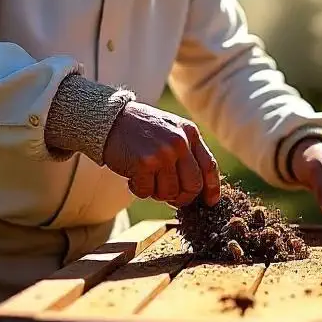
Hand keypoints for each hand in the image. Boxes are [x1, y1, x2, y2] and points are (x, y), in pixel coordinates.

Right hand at [102, 102, 221, 207]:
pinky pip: (147, 192)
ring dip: (156, 192)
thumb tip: (198, 189)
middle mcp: (180, 142)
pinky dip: (139, 189)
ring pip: (170, 192)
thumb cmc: (140, 130)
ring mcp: (163, 152)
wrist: (110, 119)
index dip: (211, 189)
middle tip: (168, 196)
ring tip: (145, 177)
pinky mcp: (144, 163)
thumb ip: (186, 152)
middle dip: (182, 197)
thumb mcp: (171, 130)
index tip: (209, 202)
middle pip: (193, 185)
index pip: (209, 166)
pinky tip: (133, 175)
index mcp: (190, 132)